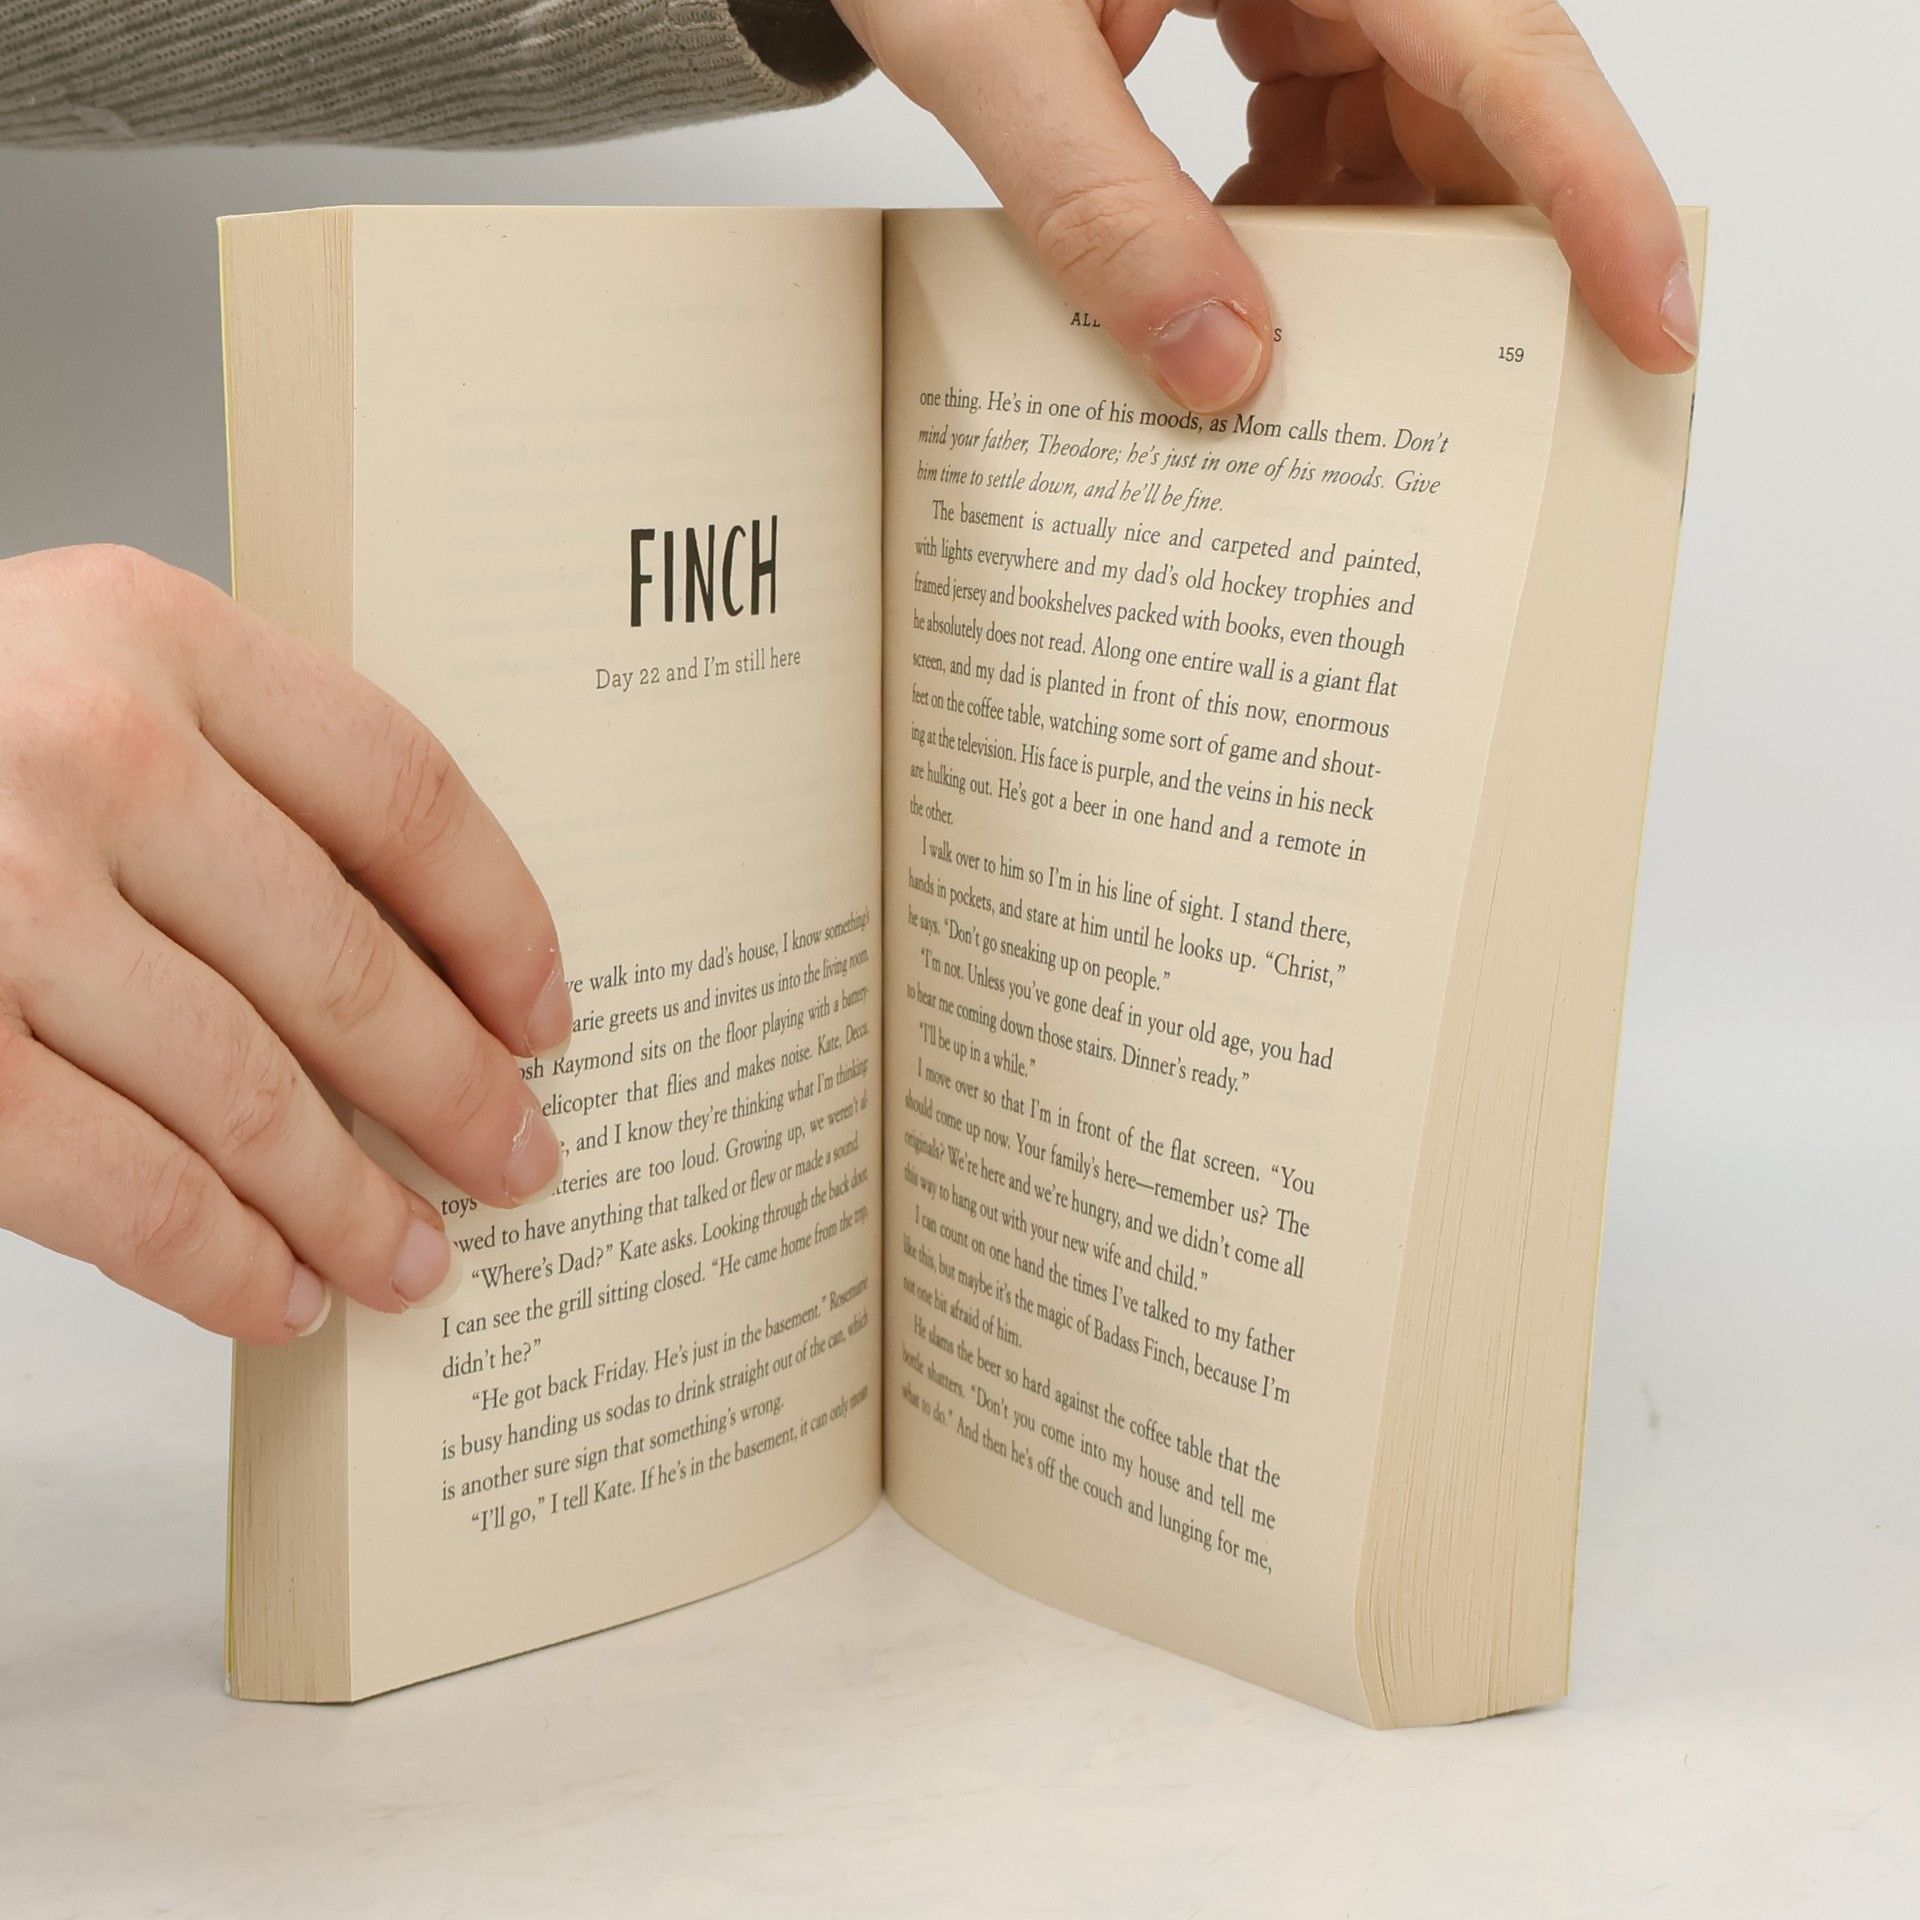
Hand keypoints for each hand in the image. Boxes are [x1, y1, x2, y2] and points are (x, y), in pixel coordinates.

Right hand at [0, 547, 569, 1342]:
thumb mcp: (61, 674)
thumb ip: (224, 769)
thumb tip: (425, 967)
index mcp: (144, 628)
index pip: (401, 789)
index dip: (499, 920)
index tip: (547, 1011)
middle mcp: (77, 746)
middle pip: (344, 959)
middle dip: (454, 1091)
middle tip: (519, 1162)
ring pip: (246, 1095)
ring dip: (353, 1203)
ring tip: (417, 1259)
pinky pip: (122, 1187)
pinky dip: (220, 1262)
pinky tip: (280, 1296)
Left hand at [831, 0, 1697, 408]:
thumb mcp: (996, 47)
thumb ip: (1098, 204)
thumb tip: (1220, 368)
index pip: (1507, 49)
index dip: (1596, 192)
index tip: (1654, 322)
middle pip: (1476, 106)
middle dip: (1470, 258)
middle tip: (1469, 401)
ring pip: (1407, 132)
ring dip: (1366, 253)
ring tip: (1314, 359)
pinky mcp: (1275, 11)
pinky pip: (1329, 130)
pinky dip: (1296, 221)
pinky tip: (1234, 284)